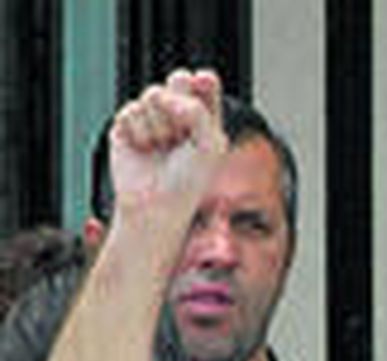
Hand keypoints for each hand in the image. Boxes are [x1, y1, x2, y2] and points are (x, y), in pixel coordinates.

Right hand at [109, 68, 225, 218]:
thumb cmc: (188, 181)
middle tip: (181, 130)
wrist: (156, 205)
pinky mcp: (127, 126)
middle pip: (178, 80)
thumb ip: (197, 110)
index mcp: (205, 122)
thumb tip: (162, 93)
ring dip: (160, 124)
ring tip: (163, 147)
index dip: (204, 80)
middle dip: (179, 101)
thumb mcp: (208, 144)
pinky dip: (139, 130)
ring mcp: (153, 120)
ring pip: (153, 94)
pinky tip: (144, 149)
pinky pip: (131, 109)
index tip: (203, 79)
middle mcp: (180, 118)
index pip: (206, 87)